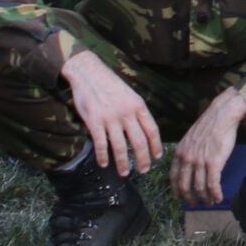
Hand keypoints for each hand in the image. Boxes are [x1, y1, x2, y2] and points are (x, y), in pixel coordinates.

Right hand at [61, 50, 162, 177]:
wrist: (88, 72)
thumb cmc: (109, 84)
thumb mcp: (130, 94)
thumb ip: (136, 111)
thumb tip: (143, 130)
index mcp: (138, 105)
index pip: (152, 130)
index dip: (156, 146)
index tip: (157, 156)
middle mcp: (127, 113)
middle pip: (139, 142)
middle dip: (143, 159)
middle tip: (144, 170)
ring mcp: (110, 118)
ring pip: (120, 147)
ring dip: (123, 163)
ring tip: (125, 173)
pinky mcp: (95, 121)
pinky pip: (101, 144)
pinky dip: (103, 156)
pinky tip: (104, 164)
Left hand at [171, 87, 245, 204]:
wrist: (222, 115)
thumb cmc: (209, 124)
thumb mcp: (191, 138)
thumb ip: (187, 152)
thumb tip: (190, 165)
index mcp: (180, 152)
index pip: (173, 177)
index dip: (176, 190)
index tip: (179, 197)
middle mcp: (187, 159)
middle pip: (184, 186)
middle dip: (189, 198)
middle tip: (195, 204)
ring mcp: (200, 162)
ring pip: (199, 188)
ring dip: (205, 198)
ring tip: (210, 202)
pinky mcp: (214, 163)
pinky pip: (213, 185)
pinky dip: (216, 194)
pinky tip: (219, 198)